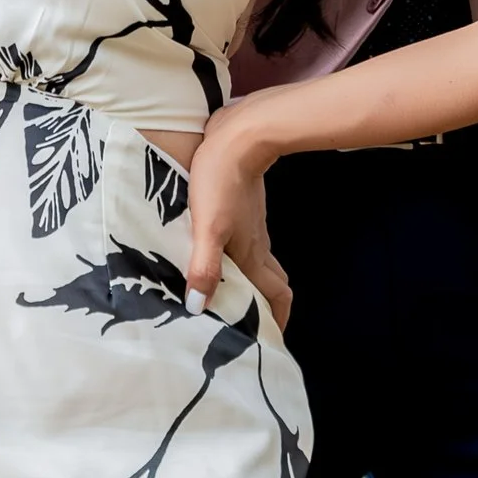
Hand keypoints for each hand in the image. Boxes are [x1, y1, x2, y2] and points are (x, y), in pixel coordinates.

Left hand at [184, 107, 292, 332]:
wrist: (238, 135)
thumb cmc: (221, 180)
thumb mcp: (208, 227)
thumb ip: (205, 267)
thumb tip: (199, 308)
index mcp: (251, 255)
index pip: (276, 297)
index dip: (277, 321)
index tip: (270, 342)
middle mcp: (256, 245)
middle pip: (271, 284)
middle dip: (265, 308)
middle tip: (248, 326)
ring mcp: (251, 227)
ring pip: (259, 264)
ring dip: (251, 284)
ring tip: (230, 299)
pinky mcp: (242, 210)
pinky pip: (247, 245)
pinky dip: (239, 261)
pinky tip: (218, 258)